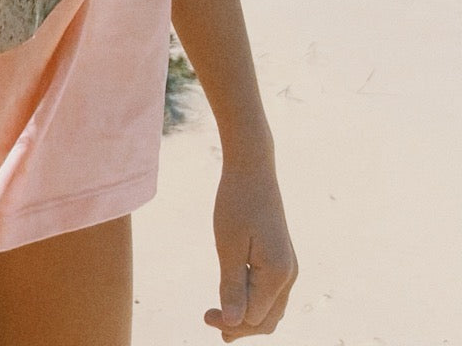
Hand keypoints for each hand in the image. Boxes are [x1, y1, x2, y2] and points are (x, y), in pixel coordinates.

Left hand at [203, 163, 296, 340]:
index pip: (254, 318)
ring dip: (248, 317)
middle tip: (209, 319)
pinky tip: (236, 299)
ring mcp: (289, 267)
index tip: (205, 316)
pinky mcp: (282, 258)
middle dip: (241, 327)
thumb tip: (234, 325)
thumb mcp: (228, 246)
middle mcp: (290, 274)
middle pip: (267, 320)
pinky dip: (255, 302)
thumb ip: (232, 287)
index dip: (230, 323)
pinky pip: (271, 293)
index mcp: (278, 274)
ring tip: (220, 318)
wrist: (252, 168)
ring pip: (272, 309)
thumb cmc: (236, 202)